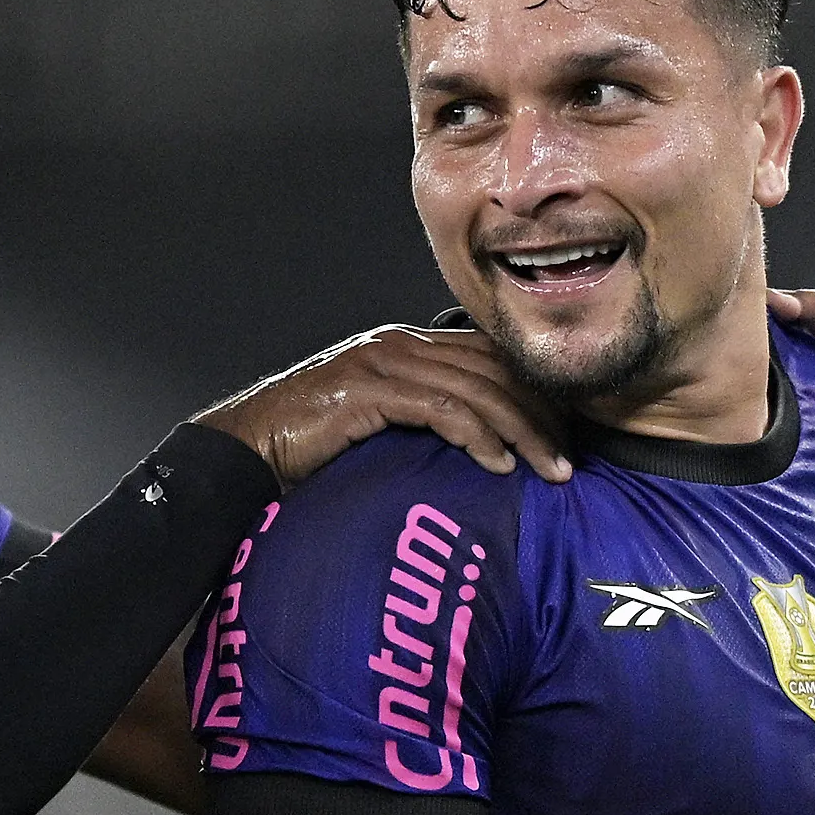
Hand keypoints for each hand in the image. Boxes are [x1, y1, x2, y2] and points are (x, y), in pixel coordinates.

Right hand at [197, 325, 569, 487]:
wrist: (245, 451)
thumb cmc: (309, 449)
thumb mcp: (378, 427)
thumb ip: (421, 420)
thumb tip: (476, 449)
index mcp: (405, 346)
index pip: (488, 358)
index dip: (533, 393)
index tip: (565, 435)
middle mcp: (398, 344)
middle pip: (493, 369)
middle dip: (540, 415)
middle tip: (570, 460)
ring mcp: (382, 362)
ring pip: (477, 389)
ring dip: (523, 433)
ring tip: (551, 470)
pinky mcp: (367, 390)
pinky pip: (441, 409)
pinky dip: (478, 436)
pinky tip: (500, 465)